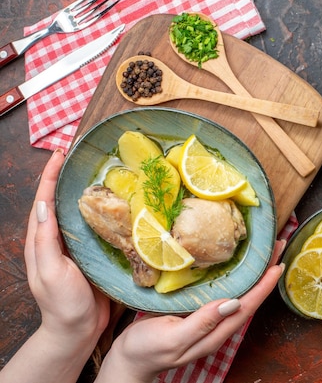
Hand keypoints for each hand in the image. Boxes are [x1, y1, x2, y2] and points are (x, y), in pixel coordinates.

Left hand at [24, 149, 110, 342]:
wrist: (78, 330)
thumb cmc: (62, 304)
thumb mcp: (50, 272)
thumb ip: (46, 240)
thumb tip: (45, 205)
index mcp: (43, 240)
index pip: (44, 200)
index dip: (50, 175)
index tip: (61, 153)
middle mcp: (58, 238)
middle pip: (61, 200)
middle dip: (68, 175)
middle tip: (82, 154)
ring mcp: (76, 246)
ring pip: (79, 211)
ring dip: (86, 190)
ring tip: (100, 170)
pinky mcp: (94, 253)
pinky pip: (97, 226)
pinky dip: (103, 210)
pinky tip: (116, 203)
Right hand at [96, 240, 286, 382]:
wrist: (128, 360)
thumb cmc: (146, 350)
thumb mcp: (173, 338)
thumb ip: (203, 323)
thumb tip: (233, 302)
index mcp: (216, 332)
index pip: (249, 305)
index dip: (265, 284)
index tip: (278, 262)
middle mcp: (219, 324)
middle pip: (250, 296)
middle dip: (266, 272)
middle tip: (278, 245)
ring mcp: (210, 318)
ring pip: (240, 292)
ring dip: (255, 271)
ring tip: (265, 250)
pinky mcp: (199, 311)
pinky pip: (224, 291)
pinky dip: (236, 275)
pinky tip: (237, 263)